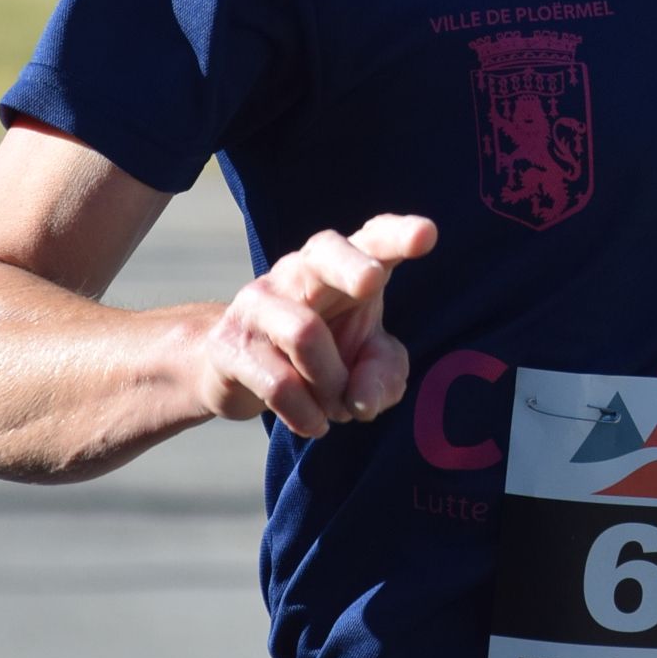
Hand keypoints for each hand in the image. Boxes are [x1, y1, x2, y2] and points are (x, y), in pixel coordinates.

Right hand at [193, 214, 434, 437]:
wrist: (237, 373)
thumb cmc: (321, 355)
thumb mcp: (364, 362)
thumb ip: (383, 374)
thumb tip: (362, 400)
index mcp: (342, 266)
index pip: (372, 237)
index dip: (397, 235)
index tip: (427, 235)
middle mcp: (298, 272)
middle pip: (325, 255)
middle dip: (351, 265)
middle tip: (372, 282)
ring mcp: (258, 302)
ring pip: (305, 334)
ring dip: (333, 383)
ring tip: (338, 406)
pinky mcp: (229, 343)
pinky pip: (279, 382)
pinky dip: (307, 413)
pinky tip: (314, 422)